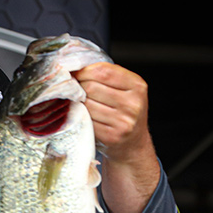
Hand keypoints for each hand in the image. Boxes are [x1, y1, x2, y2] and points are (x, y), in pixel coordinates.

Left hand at [74, 62, 160, 212]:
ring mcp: (124, 122)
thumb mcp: (124, 89)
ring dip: (78, 103)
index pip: (103, 71)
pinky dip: (80, 117)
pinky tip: (83, 117)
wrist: (132, 144)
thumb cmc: (123, 112)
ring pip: (87, 105)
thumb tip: (75, 67)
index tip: (75, 74)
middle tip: (76, 90)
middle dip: (79, 87)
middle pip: (92, 87)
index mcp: (137, 85)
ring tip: (81, 104)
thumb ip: (106, 76)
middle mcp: (133, 103)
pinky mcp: (112, 136)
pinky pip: (86, 121)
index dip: (84, 71)